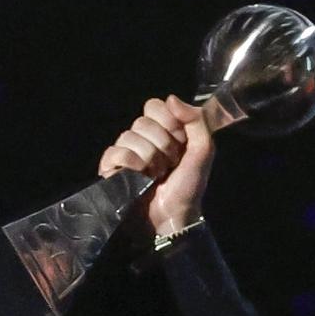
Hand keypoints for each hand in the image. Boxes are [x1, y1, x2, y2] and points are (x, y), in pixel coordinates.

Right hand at [97, 95, 213, 234]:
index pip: (155, 105)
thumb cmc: (188, 186)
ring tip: (157, 174)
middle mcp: (141, 138)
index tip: (181, 142)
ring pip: (129, 136)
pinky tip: (141, 177)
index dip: (169, 122)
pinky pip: (116, 152)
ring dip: (151, 158)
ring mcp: (125, 152)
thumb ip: (197, 121)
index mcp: (162, 130)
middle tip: (171, 163)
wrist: (174, 216)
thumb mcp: (203, 151)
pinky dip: (132, 164)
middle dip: (163, 144)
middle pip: (143, 120)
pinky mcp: (111, 168)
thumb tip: (172, 99)